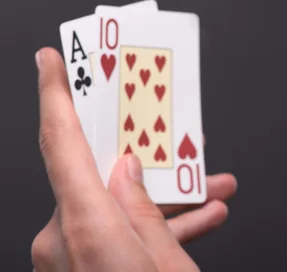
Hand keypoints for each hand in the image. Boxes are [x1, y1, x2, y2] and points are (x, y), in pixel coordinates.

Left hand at [31, 48, 236, 271]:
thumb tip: (128, 170)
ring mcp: (69, 258)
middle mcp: (64, 240)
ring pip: (114, 207)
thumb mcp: (168, 264)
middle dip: (144, 154)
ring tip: (211, 189)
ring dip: (161, 197)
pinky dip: (150, 227)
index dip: (55, 94)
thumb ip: (146, 212)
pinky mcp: (80, 270)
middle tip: (171, 134)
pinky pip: (113, 236)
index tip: (51, 60)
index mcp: (85, 227)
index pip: (61, 143)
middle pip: (98, 174)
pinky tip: (197, 220)